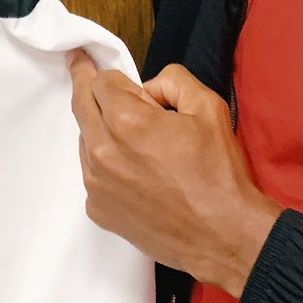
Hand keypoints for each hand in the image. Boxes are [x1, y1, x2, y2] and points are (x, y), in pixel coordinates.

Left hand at [68, 54, 280, 295]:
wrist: (222, 236)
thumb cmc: (218, 177)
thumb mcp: (209, 108)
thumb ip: (173, 80)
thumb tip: (149, 87)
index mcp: (126, 122)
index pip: (101, 81)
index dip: (117, 76)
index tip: (104, 67)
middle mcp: (103, 152)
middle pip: (81, 105)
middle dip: (84, 85)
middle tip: (79, 67)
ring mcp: (97, 184)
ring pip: (86, 140)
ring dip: (102, 130)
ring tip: (137, 139)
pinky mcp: (98, 209)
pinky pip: (93, 173)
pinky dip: (108, 164)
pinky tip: (136, 171)